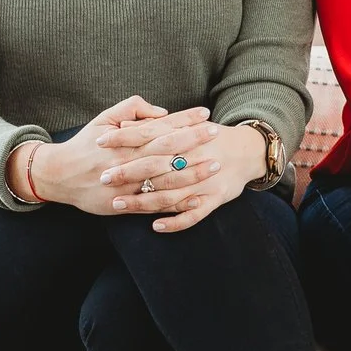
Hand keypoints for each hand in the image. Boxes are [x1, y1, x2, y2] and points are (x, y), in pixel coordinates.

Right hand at [20, 98, 212, 213]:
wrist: (58, 176)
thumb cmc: (85, 145)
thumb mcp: (103, 120)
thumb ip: (131, 108)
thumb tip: (162, 111)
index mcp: (124, 140)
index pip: (159, 127)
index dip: (183, 120)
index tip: (205, 113)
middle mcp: (126, 161)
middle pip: (165, 150)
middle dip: (193, 141)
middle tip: (217, 133)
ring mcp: (127, 185)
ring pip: (163, 178)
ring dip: (191, 172)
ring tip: (215, 164)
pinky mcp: (125, 204)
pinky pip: (154, 204)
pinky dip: (176, 203)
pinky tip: (197, 198)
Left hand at [117, 122, 268, 232]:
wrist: (250, 150)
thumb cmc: (211, 137)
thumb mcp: (186, 124)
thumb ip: (155, 125)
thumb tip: (122, 125)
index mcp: (185, 136)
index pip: (149, 134)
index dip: (124, 138)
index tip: (100, 142)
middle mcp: (194, 158)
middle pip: (155, 165)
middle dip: (128, 172)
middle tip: (104, 177)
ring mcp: (205, 180)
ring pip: (169, 193)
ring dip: (142, 201)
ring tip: (118, 204)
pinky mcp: (215, 198)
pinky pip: (194, 214)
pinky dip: (175, 221)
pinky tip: (156, 226)